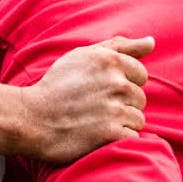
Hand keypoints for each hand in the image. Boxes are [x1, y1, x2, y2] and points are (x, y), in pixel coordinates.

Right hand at [23, 36, 152, 164]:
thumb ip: (119, 46)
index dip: (123, 83)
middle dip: (122, 104)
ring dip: (121, 123)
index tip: (100, 90)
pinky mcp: (111, 133)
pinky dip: (118, 140)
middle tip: (94, 108)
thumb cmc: (56, 86)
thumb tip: (151, 41)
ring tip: (95, 122)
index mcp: (110, 60)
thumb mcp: (83, 56)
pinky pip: (132, 138)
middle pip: (140, 98)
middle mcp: (115, 82)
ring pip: (138, 119)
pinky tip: (98, 136)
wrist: (31, 118)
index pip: (141, 74)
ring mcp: (114, 108)